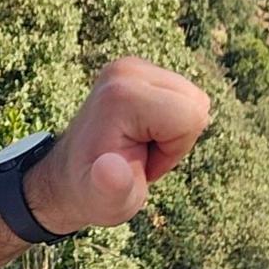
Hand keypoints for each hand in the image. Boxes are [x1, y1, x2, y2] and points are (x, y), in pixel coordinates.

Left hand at [23, 57, 212, 234]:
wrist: (71, 175)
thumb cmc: (93, 193)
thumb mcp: (105, 202)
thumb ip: (111, 188)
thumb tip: (111, 169)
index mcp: (121, 95)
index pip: (191, 115)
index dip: (175, 148)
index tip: (141, 161)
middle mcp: (126, 70)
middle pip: (197, 102)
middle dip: (178, 138)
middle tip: (140, 154)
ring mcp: (132, 66)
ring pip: (194, 99)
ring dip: (175, 131)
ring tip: (140, 146)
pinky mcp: (139, 70)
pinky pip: (185, 95)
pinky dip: (171, 121)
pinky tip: (141, 135)